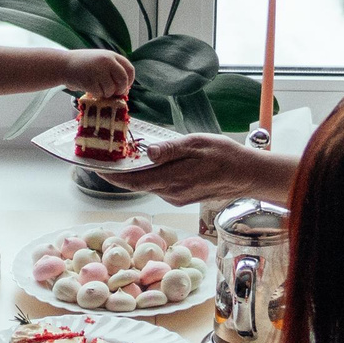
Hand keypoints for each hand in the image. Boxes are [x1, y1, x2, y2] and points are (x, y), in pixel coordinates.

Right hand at [62, 49, 134, 98]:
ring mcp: (98, 71)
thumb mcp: (100, 59)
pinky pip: (99, 93)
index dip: (129, 80)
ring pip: (111, 89)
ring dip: (106, 93)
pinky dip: (96, 94)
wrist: (63, 64)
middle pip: (123, 80)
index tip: (126, 86)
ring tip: (98, 88)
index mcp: (111, 55)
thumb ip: (113, 68)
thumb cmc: (83, 64)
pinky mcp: (90, 81)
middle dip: (120, 90)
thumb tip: (125, 87)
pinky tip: (90, 89)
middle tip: (115, 93)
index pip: (129, 69)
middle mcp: (107, 62)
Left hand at [104, 132, 285, 204]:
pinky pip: (158, 186)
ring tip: (120, 157)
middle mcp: (171, 194)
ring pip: (147, 185)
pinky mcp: (182, 197)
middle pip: (136, 184)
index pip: (132, 180)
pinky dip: (148, 176)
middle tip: (103, 157)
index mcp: (172, 180)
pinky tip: (147, 163)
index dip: (111, 175)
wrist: (248, 175)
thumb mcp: (197, 144)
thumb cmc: (225, 155)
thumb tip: (147, 152)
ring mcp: (176, 197)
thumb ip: (170, 150)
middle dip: (118, 172)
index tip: (95, 166)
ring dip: (133, 173)